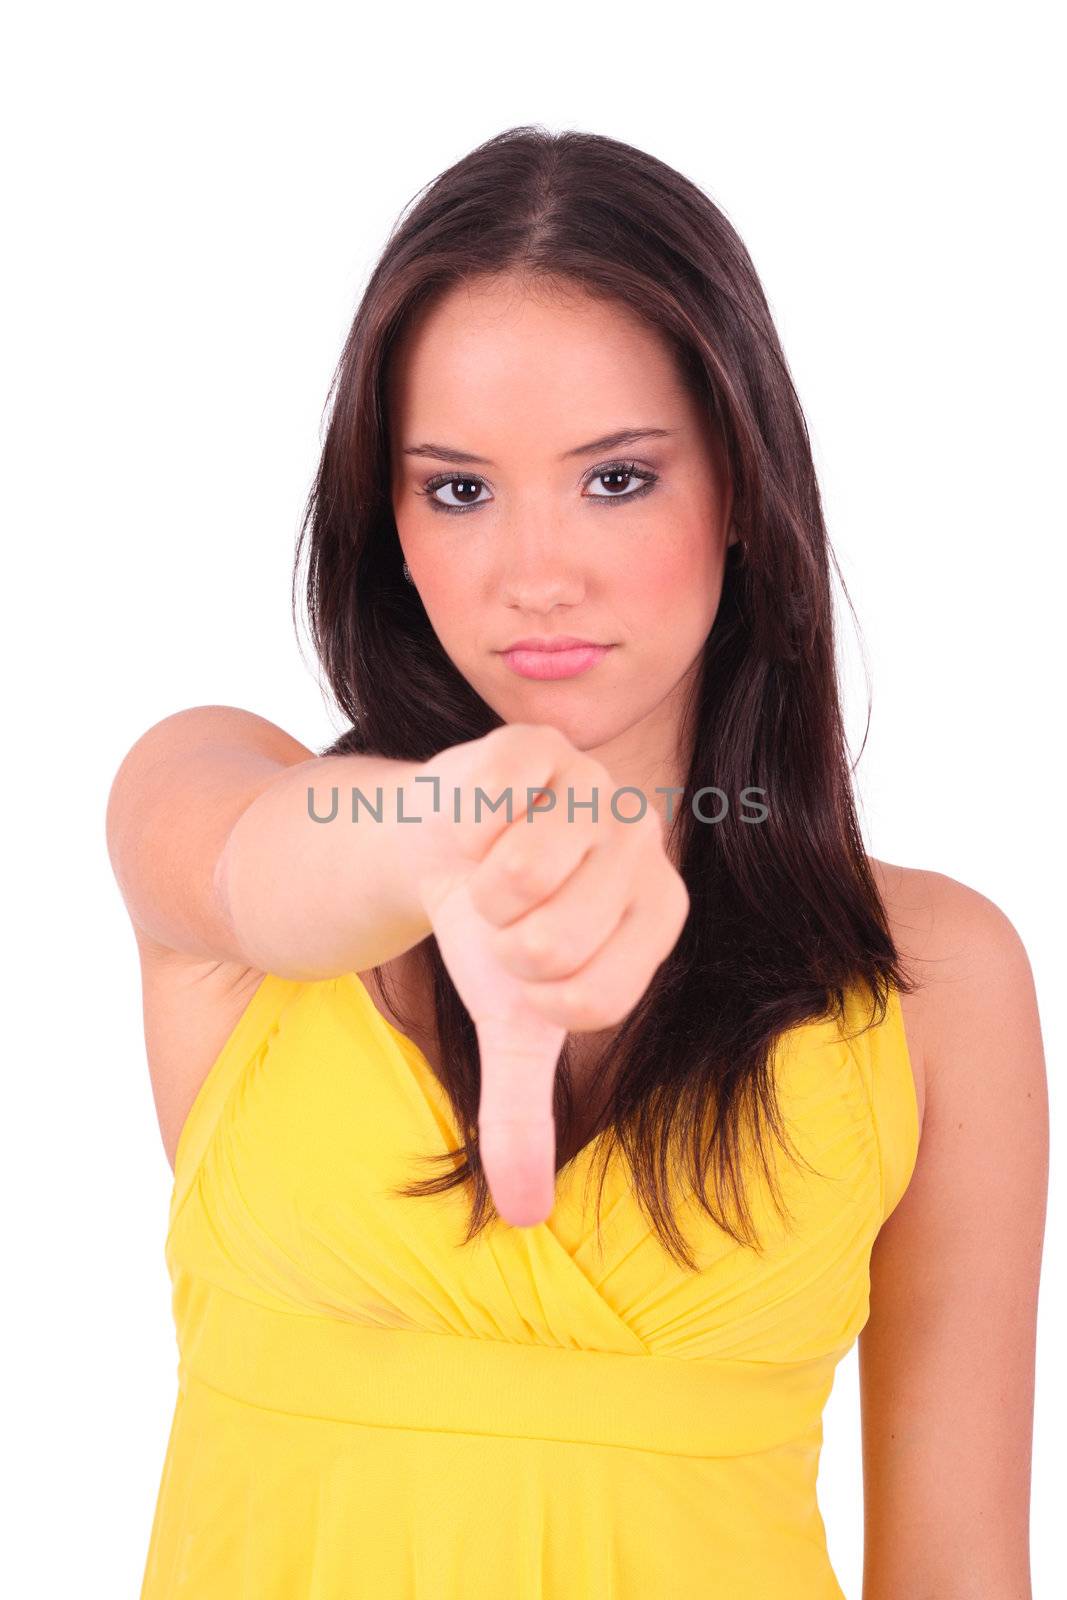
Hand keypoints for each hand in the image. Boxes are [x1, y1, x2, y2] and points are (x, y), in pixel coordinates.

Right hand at [411, 724, 689, 1226]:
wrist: (434, 847)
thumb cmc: (490, 936)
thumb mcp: (510, 1027)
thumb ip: (524, 1113)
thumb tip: (526, 1217)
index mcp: (659, 915)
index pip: (595, 998)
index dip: (536, 998)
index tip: (523, 970)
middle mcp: (644, 845)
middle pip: (558, 942)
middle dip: (502, 946)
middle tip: (502, 917)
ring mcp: (595, 788)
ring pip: (526, 875)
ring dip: (477, 891)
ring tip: (487, 872)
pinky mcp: (540, 746)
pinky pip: (494, 808)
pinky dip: (460, 832)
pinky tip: (473, 825)